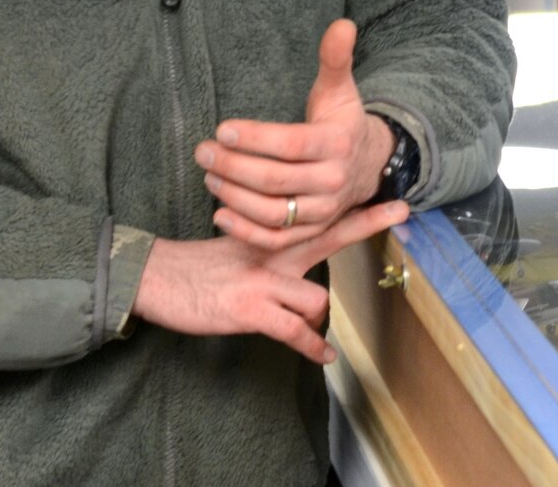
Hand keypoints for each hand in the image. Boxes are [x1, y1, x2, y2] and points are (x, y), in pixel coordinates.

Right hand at [133, 198, 410, 362]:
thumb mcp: (239, 246)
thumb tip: (305, 264)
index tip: (394, 202)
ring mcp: (263, 281)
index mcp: (270, 236)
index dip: (360, 211)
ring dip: (316, 316)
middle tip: (402, 211)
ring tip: (306, 326)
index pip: (320, 219)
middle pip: (330, 235)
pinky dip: (311, 347)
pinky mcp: (250, 310)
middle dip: (367, 223)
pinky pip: (294, 331)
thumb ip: (273, 248)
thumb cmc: (198, 266)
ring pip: (317, 298)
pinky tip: (324, 356)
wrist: (156, 277)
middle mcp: (272, 253)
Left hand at [195, 19, 398, 249]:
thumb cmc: (341, 122)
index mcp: (338, 144)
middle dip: (233, 166)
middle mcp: (333, 181)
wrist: (368, 165)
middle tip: (203, 152)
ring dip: (234, 197)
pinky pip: (276, 239)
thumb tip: (341, 24)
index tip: (222, 129)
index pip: (291, 144)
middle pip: (275, 180)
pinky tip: (219, 213)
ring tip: (209, 177)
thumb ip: (335, 58)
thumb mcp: (340, 89)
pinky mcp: (311, 231)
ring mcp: (322, 211)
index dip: (255, 139)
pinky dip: (245, 231)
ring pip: (273, 212)